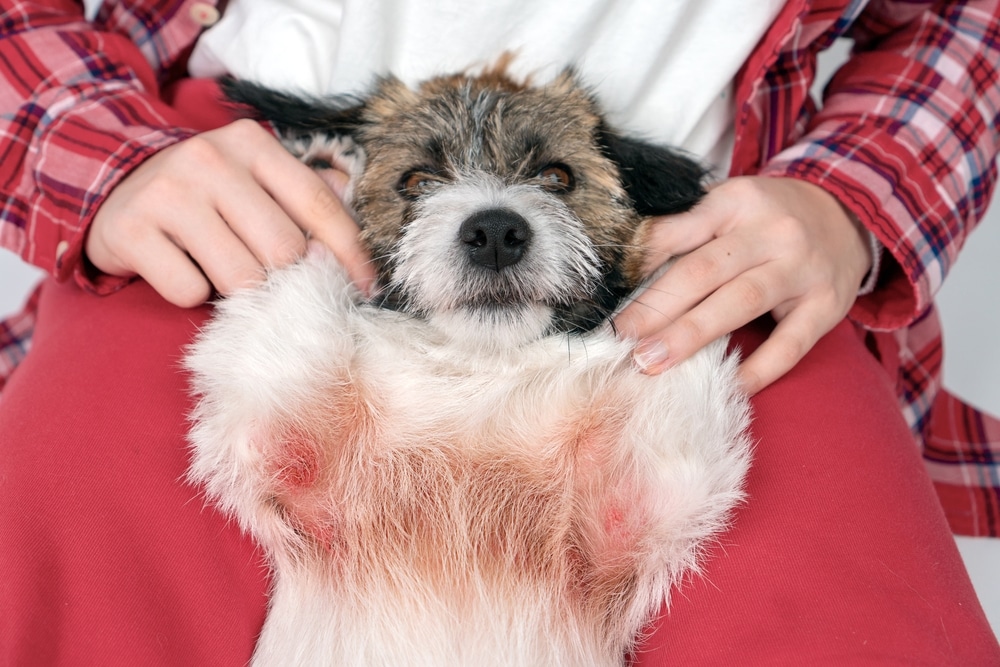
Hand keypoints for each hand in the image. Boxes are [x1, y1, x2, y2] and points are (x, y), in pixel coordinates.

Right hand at [86, 119, 376, 306]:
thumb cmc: (205, 195)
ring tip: (218, 268)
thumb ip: (306, 199)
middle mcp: (209, 159)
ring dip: (238, 291)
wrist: (112, 187)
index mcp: (252, 144)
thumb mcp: (255, 181)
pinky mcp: (131, 229)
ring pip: (240, 277)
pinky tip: (180, 268)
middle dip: (284, 278)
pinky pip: (189, 291)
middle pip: (283, 250)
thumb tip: (358, 233)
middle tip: (266, 278)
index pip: (319, 204)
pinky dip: (191, 294)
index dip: (350, 253)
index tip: (367, 289)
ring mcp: (168, 192)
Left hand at [613, 176, 872, 394]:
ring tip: (651, 362)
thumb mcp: (728, 205)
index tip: (606, 296)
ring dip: (691, 336)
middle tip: (619, 338)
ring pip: (740, 303)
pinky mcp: (827, 305)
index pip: (678, 233)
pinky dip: (757, 370)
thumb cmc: (769, 217)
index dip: (639, 265)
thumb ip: (684, 229)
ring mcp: (801, 269)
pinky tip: (727, 387)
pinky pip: (789, 345)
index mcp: (736, 202)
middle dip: (656, 308)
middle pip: (703, 271)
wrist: (850, 214)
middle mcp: (770, 232)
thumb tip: (624, 267)